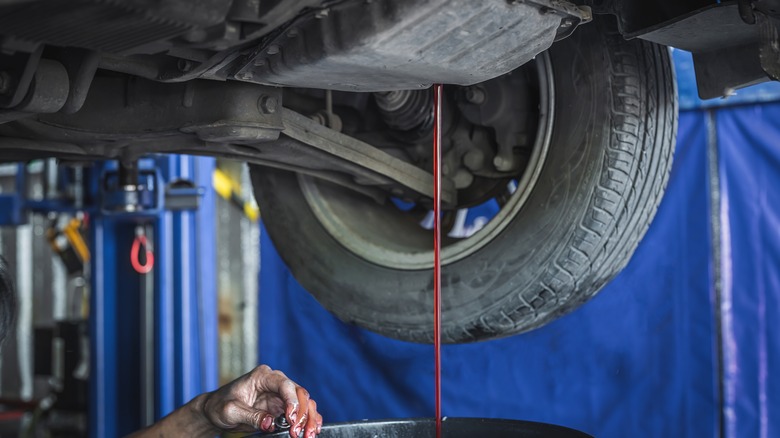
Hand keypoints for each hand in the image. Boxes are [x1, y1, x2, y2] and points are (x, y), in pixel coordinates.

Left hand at [202, 364, 321, 436]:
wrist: (215, 411)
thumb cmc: (220, 405)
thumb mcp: (231, 411)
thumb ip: (251, 416)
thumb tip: (270, 423)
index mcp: (263, 376)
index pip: (285, 385)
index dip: (292, 401)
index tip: (291, 419)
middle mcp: (276, 382)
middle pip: (300, 394)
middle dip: (303, 413)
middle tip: (297, 432)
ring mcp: (281, 395)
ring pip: (305, 403)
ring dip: (309, 419)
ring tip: (309, 435)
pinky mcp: (283, 407)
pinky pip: (302, 412)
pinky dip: (308, 421)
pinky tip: (312, 431)